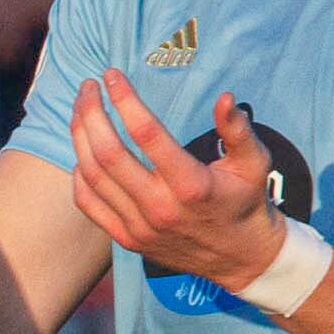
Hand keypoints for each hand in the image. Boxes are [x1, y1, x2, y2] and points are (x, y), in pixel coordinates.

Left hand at [68, 74, 288, 285]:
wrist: (240, 258)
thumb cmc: (246, 201)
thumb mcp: (254, 163)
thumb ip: (238, 130)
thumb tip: (224, 98)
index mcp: (191, 185)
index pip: (146, 133)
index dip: (125, 100)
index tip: (112, 75)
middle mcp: (160, 208)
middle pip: (108, 153)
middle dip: (91, 113)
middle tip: (88, 86)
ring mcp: (140, 226)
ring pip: (92, 176)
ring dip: (80, 137)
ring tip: (81, 109)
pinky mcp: (128, 240)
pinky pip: (89, 205)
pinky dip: (79, 175)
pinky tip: (82, 152)